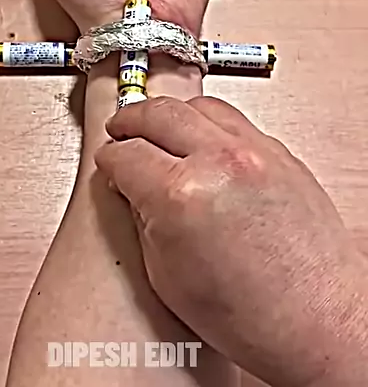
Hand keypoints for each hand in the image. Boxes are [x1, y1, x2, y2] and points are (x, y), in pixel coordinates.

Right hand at [95, 96, 367, 386]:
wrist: (316, 319)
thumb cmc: (254, 315)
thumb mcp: (166, 275)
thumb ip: (142, 218)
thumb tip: (131, 186)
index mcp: (182, 195)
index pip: (126, 154)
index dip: (109, 159)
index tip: (108, 162)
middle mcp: (220, 161)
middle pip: (158, 113)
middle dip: (130, 121)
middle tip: (120, 129)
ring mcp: (256, 151)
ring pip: (197, 105)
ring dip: (168, 114)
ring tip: (156, 127)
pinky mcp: (280, 152)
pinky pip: (232, 119)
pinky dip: (205, 123)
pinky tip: (197, 139)